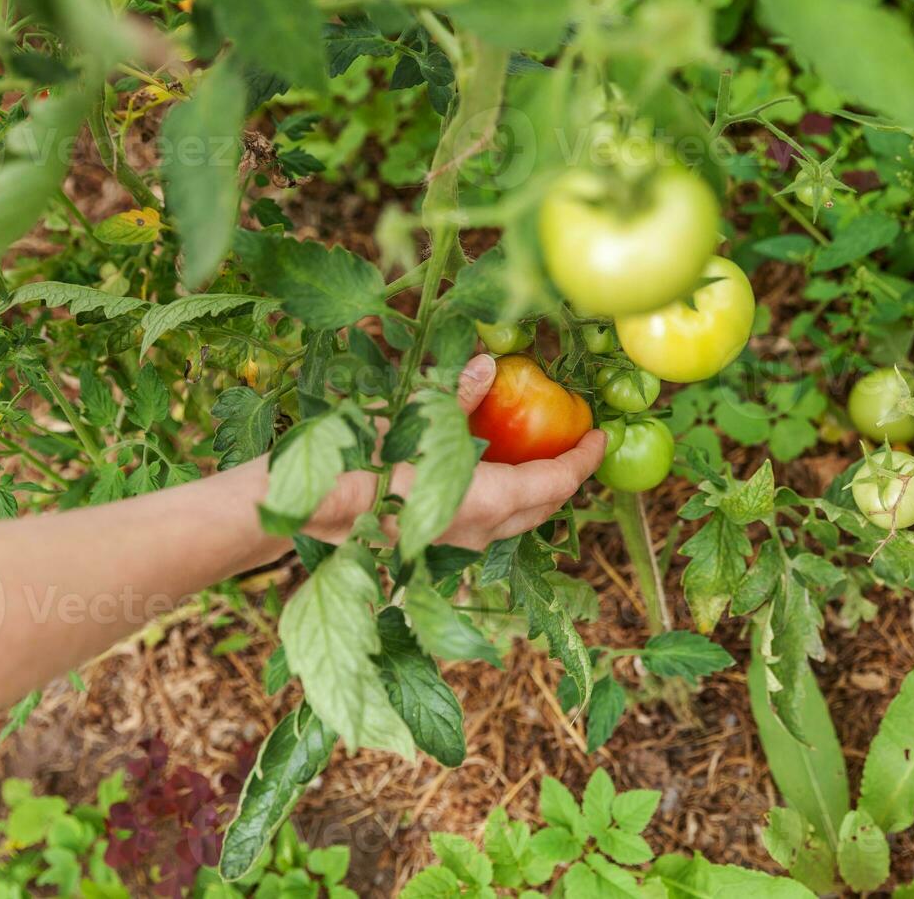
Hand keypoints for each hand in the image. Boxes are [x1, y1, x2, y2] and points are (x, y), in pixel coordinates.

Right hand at [305, 355, 606, 548]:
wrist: (313, 506)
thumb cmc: (366, 457)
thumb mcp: (416, 414)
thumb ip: (457, 394)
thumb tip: (488, 365)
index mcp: (491, 500)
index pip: (558, 483)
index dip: (584, 460)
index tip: (601, 437)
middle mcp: (481, 532)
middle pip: (542, 507)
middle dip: (563, 477)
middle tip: (575, 445)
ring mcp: (456, 546)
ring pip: (513, 521)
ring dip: (532, 492)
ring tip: (536, 458)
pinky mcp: (432, 548)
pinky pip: (484, 526)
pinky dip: (501, 501)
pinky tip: (488, 477)